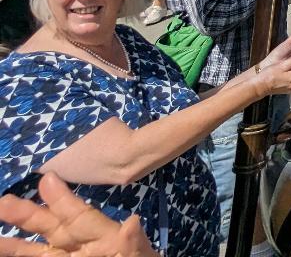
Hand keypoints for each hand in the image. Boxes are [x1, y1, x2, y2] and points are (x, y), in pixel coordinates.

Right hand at [0, 172, 158, 256]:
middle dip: (26, 215)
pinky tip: (1, 248)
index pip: (79, 215)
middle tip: (3, 201)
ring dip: (13, 244)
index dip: (62, 199)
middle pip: (50, 228)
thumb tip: (132, 223)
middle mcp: (79, 247)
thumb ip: (134, 243)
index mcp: (102, 236)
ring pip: (35, 251)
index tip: (48, 179)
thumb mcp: (140, 256)